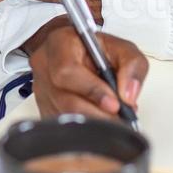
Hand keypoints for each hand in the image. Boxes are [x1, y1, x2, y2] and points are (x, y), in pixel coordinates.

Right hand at [25, 20, 145, 120]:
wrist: (80, 53)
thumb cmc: (97, 49)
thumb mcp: (122, 48)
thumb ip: (132, 65)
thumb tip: (128, 94)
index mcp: (60, 43)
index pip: (67, 70)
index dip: (91, 90)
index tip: (114, 103)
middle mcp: (45, 65)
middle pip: (65, 99)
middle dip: (97, 114)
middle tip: (119, 118)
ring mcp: (40, 89)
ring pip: (64, 116)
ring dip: (93, 123)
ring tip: (113, 120)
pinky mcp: (43, 108)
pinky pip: (62, 125)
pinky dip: (84, 129)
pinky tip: (98, 122)